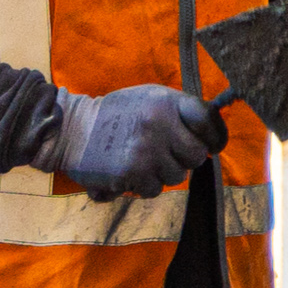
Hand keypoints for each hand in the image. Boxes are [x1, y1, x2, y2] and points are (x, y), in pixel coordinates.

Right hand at [46, 83, 222, 194]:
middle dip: (185, 159)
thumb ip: (179, 110)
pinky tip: (130, 172)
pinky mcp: (132, 172)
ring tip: (143, 160)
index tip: (212, 146)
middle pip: (197, 155)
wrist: (72, 130)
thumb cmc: (115, 114)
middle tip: (166, 154)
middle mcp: (159, 123)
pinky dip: (144, 185)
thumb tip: (212, 131)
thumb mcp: (148, 98)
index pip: (207, 119)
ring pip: (177, 176)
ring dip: (163, 174)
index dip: (215, 136)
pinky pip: (155, 189)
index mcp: (165, 101)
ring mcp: (146, 149)